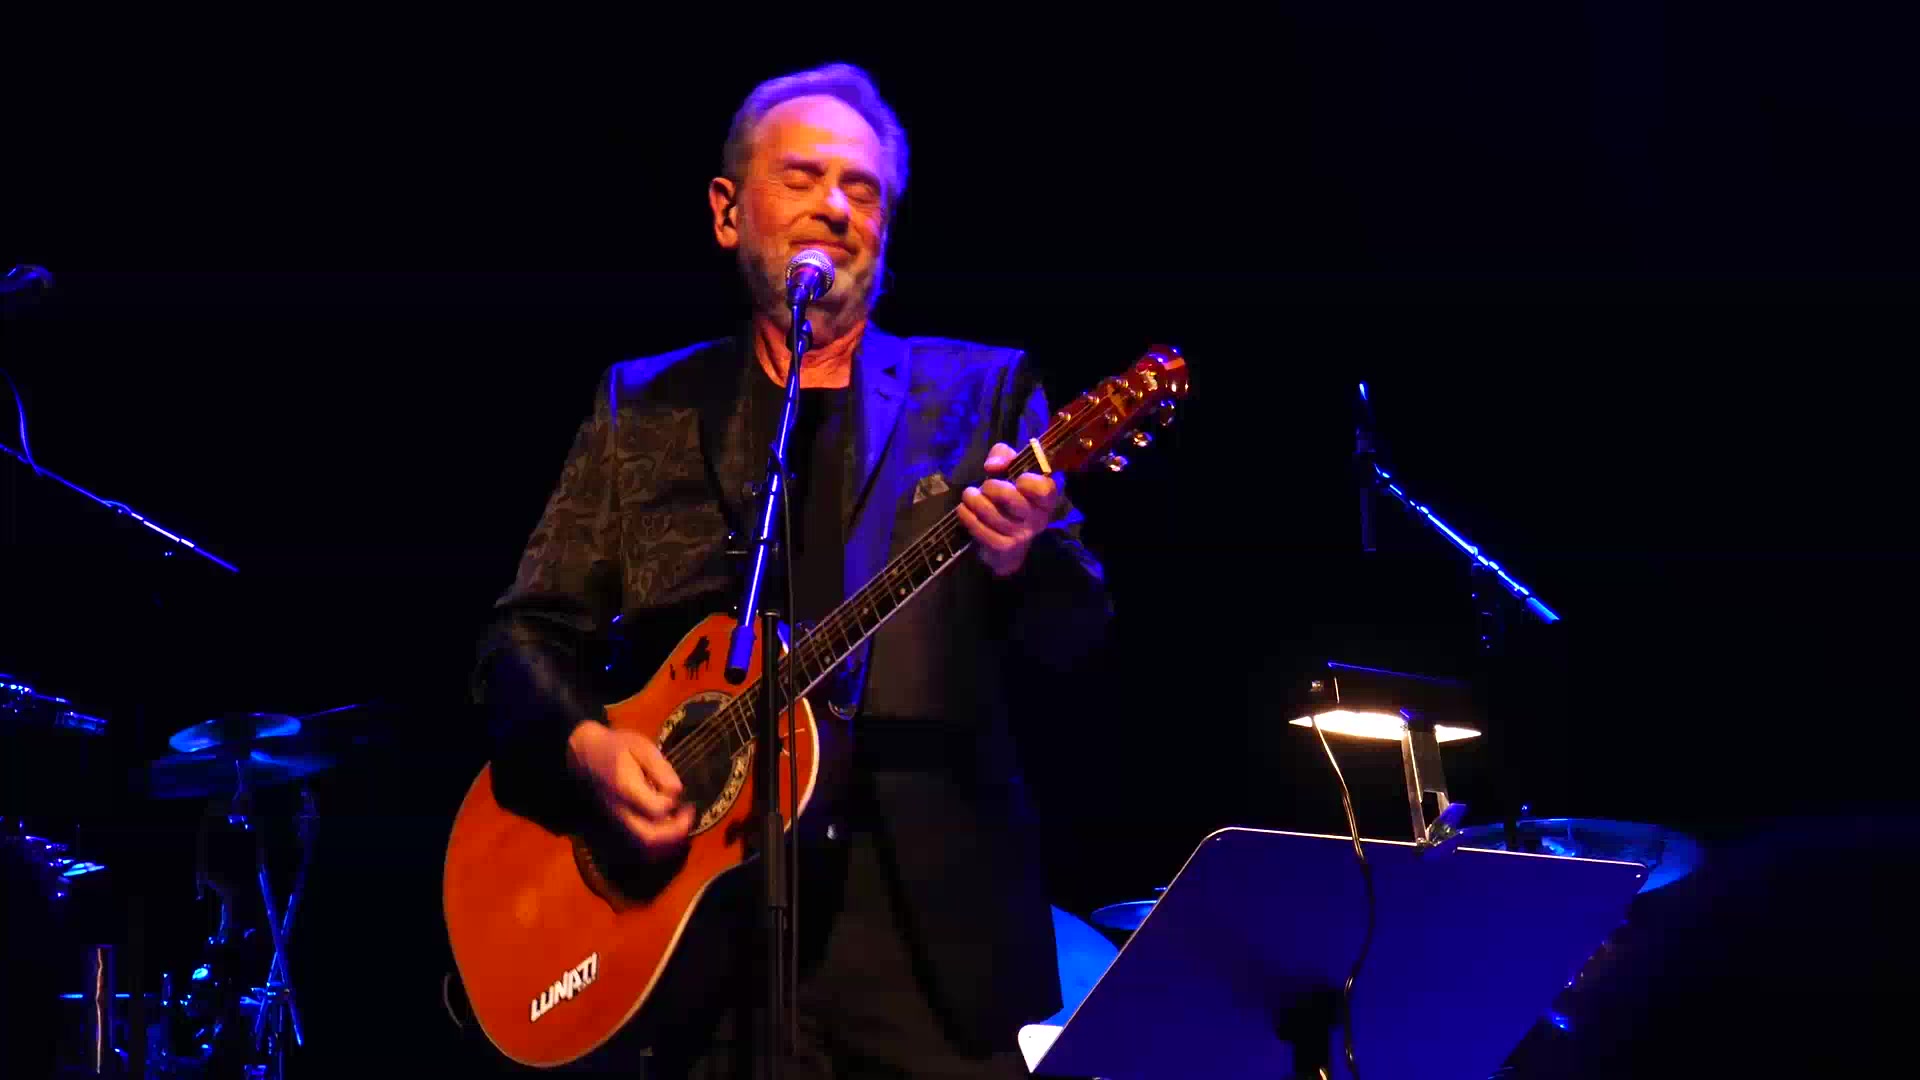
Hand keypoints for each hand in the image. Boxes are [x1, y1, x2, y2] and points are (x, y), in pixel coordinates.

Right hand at [566, 721, 693, 854]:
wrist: (587, 756)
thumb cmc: (617, 747)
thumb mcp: (642, 747)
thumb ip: (661, 769)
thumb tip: (678, 791)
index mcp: (626, 789)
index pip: (655, 810)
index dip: (672, 803)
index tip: (678, 790)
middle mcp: (621, 811)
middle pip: (649, 837)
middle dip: (676, 831)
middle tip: (689, 814)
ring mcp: (619, 820)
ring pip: (645, 844)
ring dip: (669, 838)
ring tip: (681, 819)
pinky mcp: (620, 823)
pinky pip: (641, 840)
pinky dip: (660, 838)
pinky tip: (669, 822)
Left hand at [957, 442, 1064, 576]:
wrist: (1004, 530)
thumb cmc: (1010, 493)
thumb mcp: (1009, 466)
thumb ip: (1003, 455)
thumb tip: (992, 466)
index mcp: (1046, 498)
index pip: (1044, 490)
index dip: (1028, 482)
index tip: (1016, 478)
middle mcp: (1037, 518)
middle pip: (1012, 500)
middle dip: (992, 488)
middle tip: (984, 486)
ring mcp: (1021, 535)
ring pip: (993, 516)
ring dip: (975, 502)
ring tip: (969, 495)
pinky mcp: (1004, 547)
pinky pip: (983, 532)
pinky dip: (969, 518)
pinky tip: (964, 510)